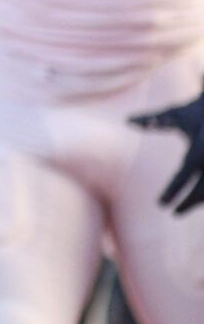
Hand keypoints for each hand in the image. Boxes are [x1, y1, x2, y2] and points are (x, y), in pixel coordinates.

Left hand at [131, 80, 203, 214]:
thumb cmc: (197, 110)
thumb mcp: (176, 114)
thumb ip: (153, 121)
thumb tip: (127, 120)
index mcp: (198, 150)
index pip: (184, 175)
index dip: (173, 190)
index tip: (161, 204)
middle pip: (201, 190)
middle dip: (187, 203)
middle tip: (173, 213)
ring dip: (197, 202)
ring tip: (181, 209)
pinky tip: (195, 201)